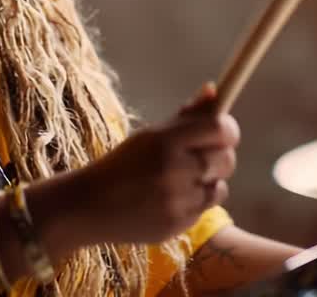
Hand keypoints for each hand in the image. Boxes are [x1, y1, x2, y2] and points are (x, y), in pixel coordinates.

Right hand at [73, 83, 239, 244]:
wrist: (88, 205)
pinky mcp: (177, 225)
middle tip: (202, 157)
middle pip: (227, 159)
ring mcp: (177, 201)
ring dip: (207, 182)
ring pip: (219, 186)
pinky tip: (171, 200)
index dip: (228, 129)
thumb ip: (186, 117)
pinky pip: (205, 209)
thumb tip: (214, 91)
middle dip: (220, 156)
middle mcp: (173, 170)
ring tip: (181, 181)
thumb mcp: (150, 136)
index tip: (222, 131)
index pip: (220, 128)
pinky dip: (194, 203)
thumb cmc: (122, 165)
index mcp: (165, 141)